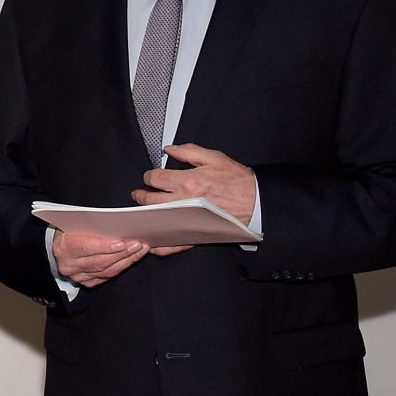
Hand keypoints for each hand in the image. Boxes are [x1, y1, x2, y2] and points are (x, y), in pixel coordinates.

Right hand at [50, 228, 148, 286]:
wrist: (57, 248)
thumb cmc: (69, 231)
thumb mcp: (74, 223)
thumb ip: (90, 225)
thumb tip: (114, 225)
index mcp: (64, 247)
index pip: (86, 247)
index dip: (105, 246)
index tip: (122, 243)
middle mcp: (69, 264)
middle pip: (100, 261)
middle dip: (123, 253)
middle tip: (138, 244)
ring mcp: (78, 275)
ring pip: (107, 271)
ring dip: (126, 260)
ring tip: (140, 250)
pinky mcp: (86, 282)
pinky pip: (107, 276)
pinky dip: (121, 267)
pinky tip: (131, 259)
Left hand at [133, 142, 256, 239]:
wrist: (257, 202)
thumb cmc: (238, 181)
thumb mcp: (215, 158)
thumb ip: (189, 151)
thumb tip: (169, 149)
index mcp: (189, 181)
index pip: (156, 179)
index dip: (149, 176)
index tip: (150, 177)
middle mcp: (185, 202)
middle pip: (150, 201)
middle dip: (141, 196)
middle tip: (138, 194)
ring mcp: (189, 220)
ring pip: (157, 220)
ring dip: (146, 217)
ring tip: (142, 213)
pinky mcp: (196, 234)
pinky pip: (174, 245)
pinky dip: (162, 246)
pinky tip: (153, 242)